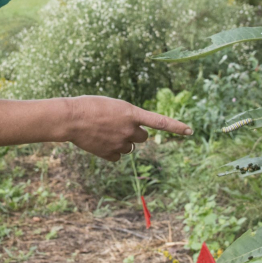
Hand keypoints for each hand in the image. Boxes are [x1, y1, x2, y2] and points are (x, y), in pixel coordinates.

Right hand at [64, 96, 192, 161]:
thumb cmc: (89, 106)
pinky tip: (100, 142)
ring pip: (130, 147)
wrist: (71, 118)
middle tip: (120, 127)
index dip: (176, 126)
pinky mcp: (110, 154)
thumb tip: (132, 130)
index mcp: (131, 112)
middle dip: (136, 134)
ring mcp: (120, 143)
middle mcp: (129, 129)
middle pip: (143, 137)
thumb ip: (127, 116)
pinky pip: (118, 157)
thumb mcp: (113, 105)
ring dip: (122, 142)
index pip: (160, 121)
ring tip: (104, 133)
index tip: (190, 131)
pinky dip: (111, 151)